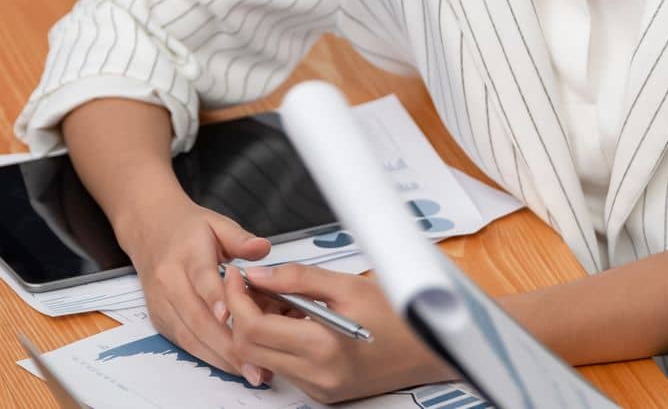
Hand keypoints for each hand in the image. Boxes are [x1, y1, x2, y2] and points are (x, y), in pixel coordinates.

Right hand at [115, 191, 271, 377]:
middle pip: (196, 317)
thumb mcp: (218, 223)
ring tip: (249, 371)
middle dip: (227, 343)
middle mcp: (169, 281)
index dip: (216, 299)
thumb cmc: (189, 229)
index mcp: (187, 254)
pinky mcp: (159, 319)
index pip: (202, 279)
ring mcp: (162, 303)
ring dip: (219, 356)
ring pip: (189, 335)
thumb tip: (262, 248)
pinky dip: (207, 356)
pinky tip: (230, 365)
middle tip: (255, 362)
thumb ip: (240, 238)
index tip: (231, 316)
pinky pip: (183, 342)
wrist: (150, 229)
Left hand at [223, 263, 450, 398]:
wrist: (429, 350)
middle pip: (249, 348)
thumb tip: (259, 274)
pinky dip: (279, 342)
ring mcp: (318, 388)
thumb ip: (297, 278)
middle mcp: (316, 376)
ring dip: (260, 328)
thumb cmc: (398, 315)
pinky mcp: (322, 393)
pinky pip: (285, 367)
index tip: (238, 276)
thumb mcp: (348, 285)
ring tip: (283, 299)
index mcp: (323, 347)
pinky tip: (298, 320)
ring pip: (264, 359)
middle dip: (242, 313)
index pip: (253, 328)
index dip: (237, 298)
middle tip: (254, 284)